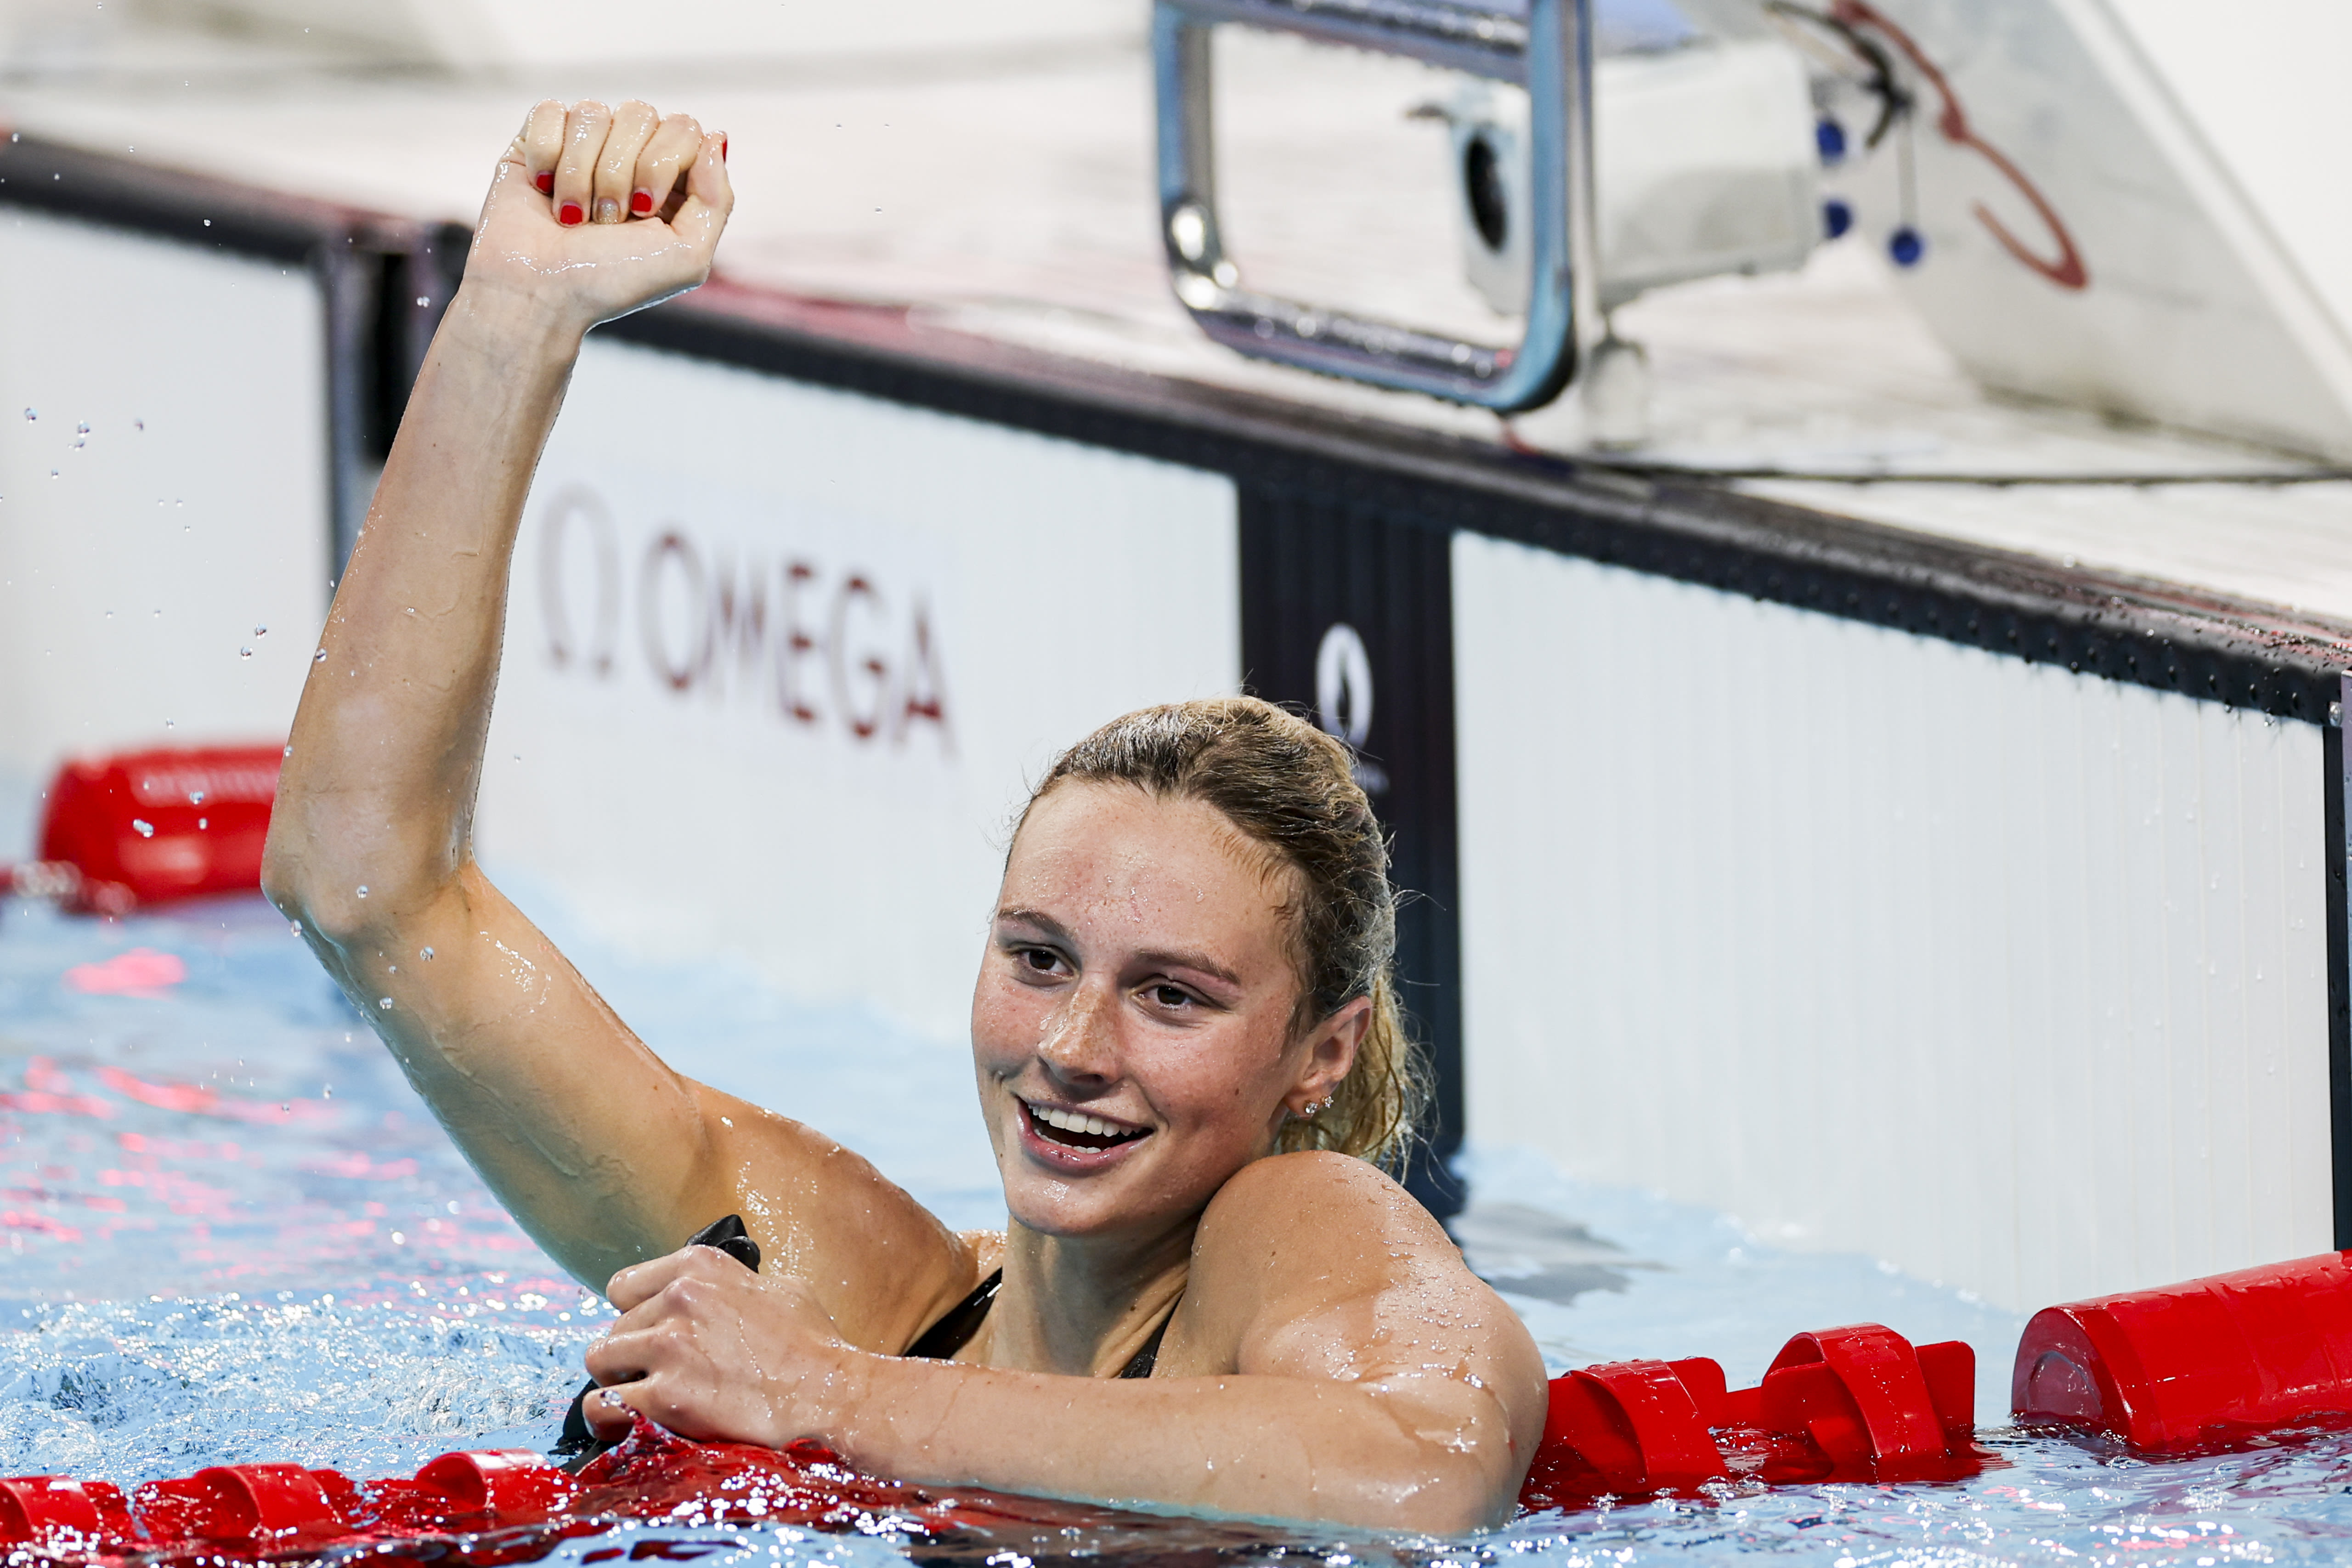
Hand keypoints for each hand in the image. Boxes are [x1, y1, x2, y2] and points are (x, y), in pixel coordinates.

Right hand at [460, 100, 732, 337]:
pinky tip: (543, 189)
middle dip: (620, 173)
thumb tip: (714, 138)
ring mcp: (584, 144)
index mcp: (671, 179)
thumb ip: (717, 199)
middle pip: (639, 113)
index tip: (644, 210)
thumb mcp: (688, 256)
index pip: (684, 128)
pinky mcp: (538, 140)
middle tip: (606, 219)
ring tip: (573, 216)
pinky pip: (549, 111)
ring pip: (593, 113)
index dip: (662, 163)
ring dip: (581, 174)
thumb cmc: (612, 281)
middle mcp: (630, 155)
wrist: (540, 292)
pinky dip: (546, 156)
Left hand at [581, 1245, 866, 1447]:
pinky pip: (602, 1405)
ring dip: (615, 1383)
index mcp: (701, 1267)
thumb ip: (736, 1286)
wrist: (829, 1396)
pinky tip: (623, 1428)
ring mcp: (669, 1346)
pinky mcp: (663, 1395)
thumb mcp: (780, 1290)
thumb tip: (723, 1295)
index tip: (648, 1335)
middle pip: (615, 1327)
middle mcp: (678, 1299)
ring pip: (601, 1361)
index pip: (624, 1286)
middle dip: (630, 1355)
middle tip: (654, 1379)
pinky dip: (608, 1419)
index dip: (635, 1315)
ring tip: (636, 1402)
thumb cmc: (814, 1348)